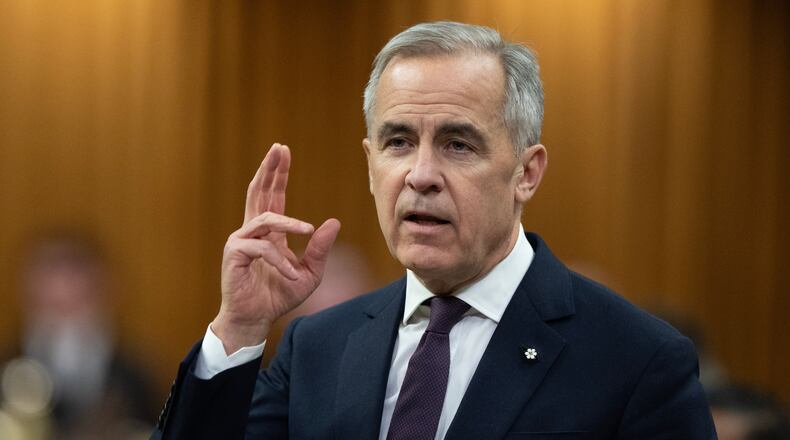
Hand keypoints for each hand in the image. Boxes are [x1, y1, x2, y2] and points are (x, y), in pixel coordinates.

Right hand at [212, 143, 340, 353]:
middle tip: (279, 148)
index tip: (283, 151)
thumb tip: (333, 222)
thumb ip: (320, 249)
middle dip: (269, 169)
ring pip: (265, 218)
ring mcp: (241, 241)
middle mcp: (253, 231)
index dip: (278, 173)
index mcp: (269, 232)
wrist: (257, 319)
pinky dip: (280, 260)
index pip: (272, 195)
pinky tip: (291, 272)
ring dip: (289, 222)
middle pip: (259, 192)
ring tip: (307, 229)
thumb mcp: (310, 273)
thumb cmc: (279, 295)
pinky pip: (262, 248)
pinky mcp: (235, 255)